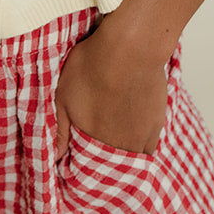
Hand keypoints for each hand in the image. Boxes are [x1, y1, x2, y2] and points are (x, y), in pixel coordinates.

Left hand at [54, 16, 168, 161]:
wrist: (130, 50)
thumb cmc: (92, 66)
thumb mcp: (63, 95)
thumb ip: (60, 130)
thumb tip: (56, 157)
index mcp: (92, 139)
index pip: (85, 163)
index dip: (81, 161)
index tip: (78, 157)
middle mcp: (117, 144)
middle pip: (109, 164)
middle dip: (101, 161)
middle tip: (97, 149)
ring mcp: (139, 137)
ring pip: (130, 158)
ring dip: (122, 156)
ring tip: (115, 144)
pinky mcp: (157, 125)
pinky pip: (149, 149)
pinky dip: (141, 149)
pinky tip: (135, 140)